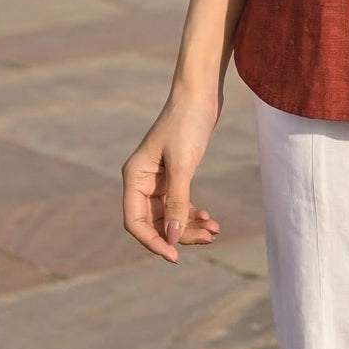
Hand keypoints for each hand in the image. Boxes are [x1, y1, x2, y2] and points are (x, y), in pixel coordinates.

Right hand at [122, 90, 222, 262]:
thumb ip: (177, 202)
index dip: (152, 241)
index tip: (174, 255)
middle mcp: (142, 180)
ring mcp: (159, 178)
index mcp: (134, 177)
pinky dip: (194, 213)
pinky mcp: (175, 174)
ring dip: (190, 225)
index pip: (135, 222)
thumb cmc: (187, 123)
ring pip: (170, 215)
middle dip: (179, 234)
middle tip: (207, 239)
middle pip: (154, 221)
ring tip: (213, 230)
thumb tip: (173, 238)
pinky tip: (210, 219)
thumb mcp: (182, 165)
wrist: (201, 93)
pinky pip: (180, 203)